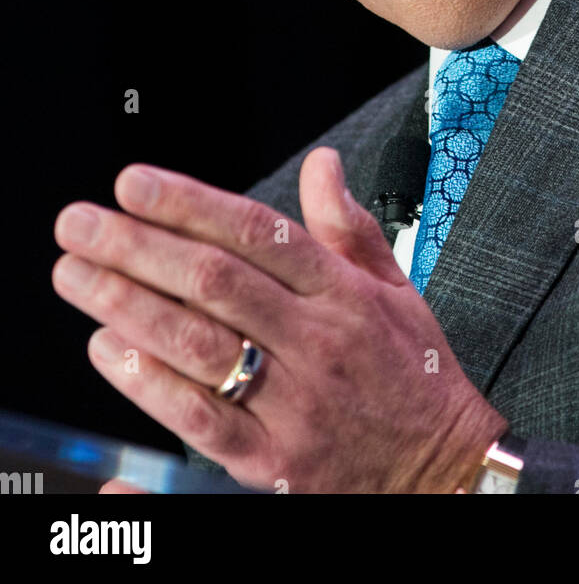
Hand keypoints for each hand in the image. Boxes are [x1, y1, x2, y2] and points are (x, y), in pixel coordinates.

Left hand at [53, 149, 506, 492]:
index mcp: (344, 293)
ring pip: (200, 348)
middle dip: (138, 248)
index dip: (190, 204)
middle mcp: (317, 342)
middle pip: (216, 284)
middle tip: (80, 224)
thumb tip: (322, 163)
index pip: (257, 233)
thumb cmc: (415, 374)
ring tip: (79, 278)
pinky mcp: (274, 463)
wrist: (443, 472)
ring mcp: (294, 404)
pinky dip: (150, 389)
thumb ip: (349, 225)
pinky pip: (202, 423)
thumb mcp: (396, 288)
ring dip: (129, 308)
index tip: (133, 183)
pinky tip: (111, 352)